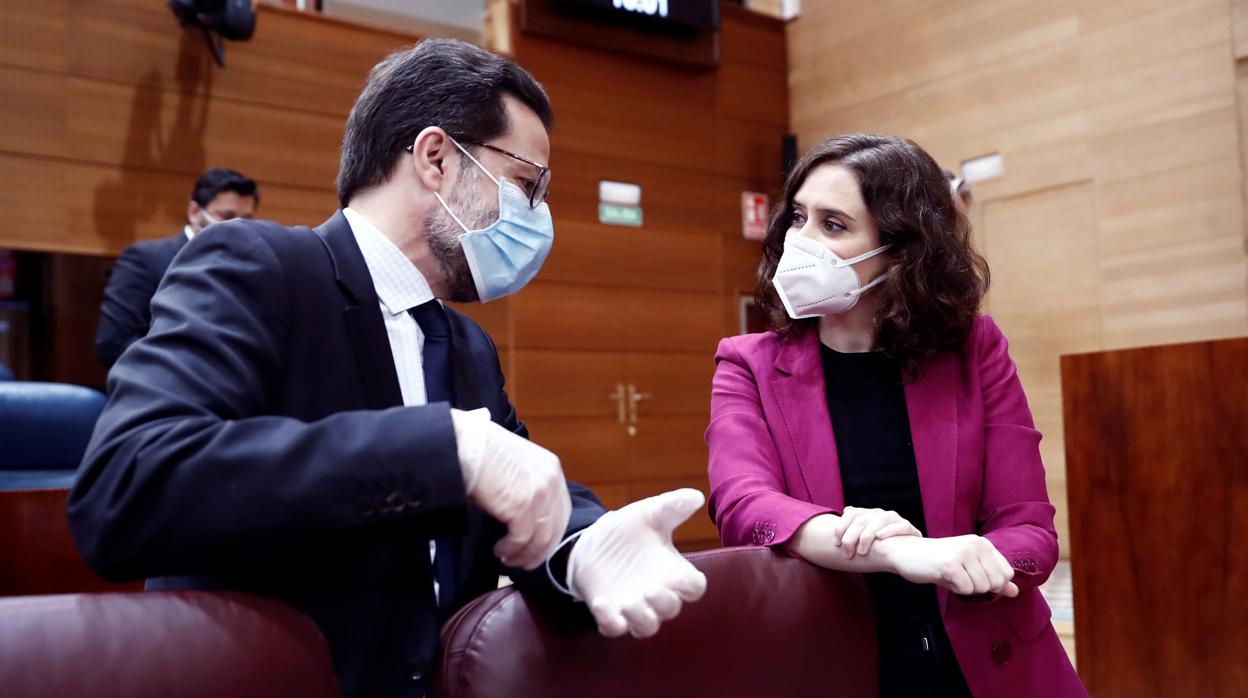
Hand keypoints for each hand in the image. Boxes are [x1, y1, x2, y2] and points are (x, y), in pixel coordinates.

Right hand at [451, 408, 570, 570]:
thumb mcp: (516, 465)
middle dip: (539, 550)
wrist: (465, 444)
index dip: (550, 533)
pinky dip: (510, 549)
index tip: (536, 547)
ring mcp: (538, 494)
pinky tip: (500, 551)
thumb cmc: (482, 451)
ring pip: (540, 538)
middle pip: (554, 528)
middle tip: (524, 562)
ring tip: (508, 559)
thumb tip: (524, 514)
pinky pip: (521, 539)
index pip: (561, 511)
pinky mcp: (521, 506)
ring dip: (524, 554)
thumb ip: (527, 486)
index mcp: (552, 469)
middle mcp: (551, 481)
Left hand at [567, 489, 708, 638]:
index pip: (694, 587)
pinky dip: (609, 620)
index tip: (679, 576)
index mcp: (672, 571)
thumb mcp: (649, 514)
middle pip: (670, 610)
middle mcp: (656, 593)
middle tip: (649, 590)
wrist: (592, 542)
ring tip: (628, 602)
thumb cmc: (629, 530)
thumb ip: (672, 506)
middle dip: (663, 603)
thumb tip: (696, 496)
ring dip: (640, 618)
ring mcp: (633, 606)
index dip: (690, 586)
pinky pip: (613, 628)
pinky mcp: (610, 612)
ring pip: (646, 627)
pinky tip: (600, 602)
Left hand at [831, 506, 921, 558]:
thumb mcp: (868, 537)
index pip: (852, 514)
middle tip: (847, 554)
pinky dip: (889, 530)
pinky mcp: (909, 528)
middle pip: (861, 520)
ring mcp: (896, 519)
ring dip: (867, 537)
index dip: (841, 527)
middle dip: (851, 538)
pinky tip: (880, 537)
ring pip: (878, 522)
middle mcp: (881, 513)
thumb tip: (846, 509)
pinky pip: (900, 526)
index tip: (836, 543)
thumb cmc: (884, 547)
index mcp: (870, 514)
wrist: (910, 554)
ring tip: (862, 552)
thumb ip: (857, 526)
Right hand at [881, 535, 1018, 597]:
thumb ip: (993, 578)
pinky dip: (956, 589)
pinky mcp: (950, 565)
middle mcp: (975, 545)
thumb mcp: (969, 568)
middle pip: (996, 583)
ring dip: (966, 589)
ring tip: (951, 576)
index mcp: (983, 543)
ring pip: (982, 588)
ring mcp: (963, 554)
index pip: (1006, 573)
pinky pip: (966, 590)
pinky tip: (944, 577)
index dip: (993, 583)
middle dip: (979, 588)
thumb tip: (1015, 592)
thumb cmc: (939, 561)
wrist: (906, 552)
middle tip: (961, 577)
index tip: (973, 576)